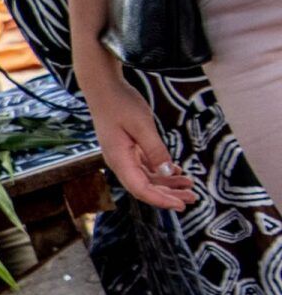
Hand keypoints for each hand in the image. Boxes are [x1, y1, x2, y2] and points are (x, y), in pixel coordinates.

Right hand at [82, 73, 194, 210]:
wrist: (103, 89)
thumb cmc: (121, 104)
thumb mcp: (142, 125)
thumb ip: (155, 150)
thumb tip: (168, 172)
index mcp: (119, 159)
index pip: (140, 189)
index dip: (160, 199)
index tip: (181, 205)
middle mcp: (119, 162)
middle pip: (144, 187)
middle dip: (168, 195)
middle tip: (192, 198)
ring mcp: (123, 157)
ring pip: (146, 178)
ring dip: (167, 184)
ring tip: (189, 186)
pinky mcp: (127, 150)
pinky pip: (145, 167)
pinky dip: (161, 172)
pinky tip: (176, 172)